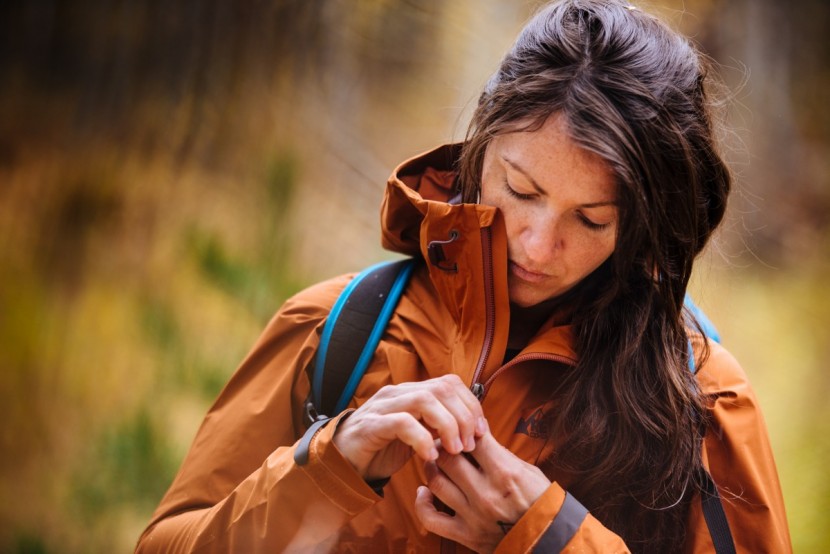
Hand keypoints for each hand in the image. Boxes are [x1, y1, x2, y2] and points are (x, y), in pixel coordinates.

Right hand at [332, 374, 486, 480]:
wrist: (342, 463)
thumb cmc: (383, 449)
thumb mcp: (418, 436)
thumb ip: (439, 428)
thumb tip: (473, 431)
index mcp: (412, 392)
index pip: (449, 383)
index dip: (471, 405)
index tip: (482, 432)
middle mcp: (398, 393)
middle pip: (441, 389)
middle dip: (464, 416)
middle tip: (470, 444)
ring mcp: (383, 407)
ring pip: (424, 400)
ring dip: (447, 425)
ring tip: (455, 450)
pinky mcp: (371, 425)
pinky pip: (402, 423)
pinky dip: (422, 439)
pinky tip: (429, 457)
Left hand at [414, 425, 550, 552]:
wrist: (550, 541)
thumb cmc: (541, 502)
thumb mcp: (527, 470)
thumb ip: (500, 453)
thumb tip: (477, 433)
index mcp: (505, 472)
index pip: (472, 439)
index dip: (464, 429)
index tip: (463, 429)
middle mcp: (486, 492)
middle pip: (448, 457)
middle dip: (442, 445)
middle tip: (442, 442)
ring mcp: (473, 515)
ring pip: (436, 482)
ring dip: (431, 468)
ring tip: (435, 462)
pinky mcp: (466, 535)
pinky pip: (432, 519)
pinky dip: (422, 503)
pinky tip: (424, 491)